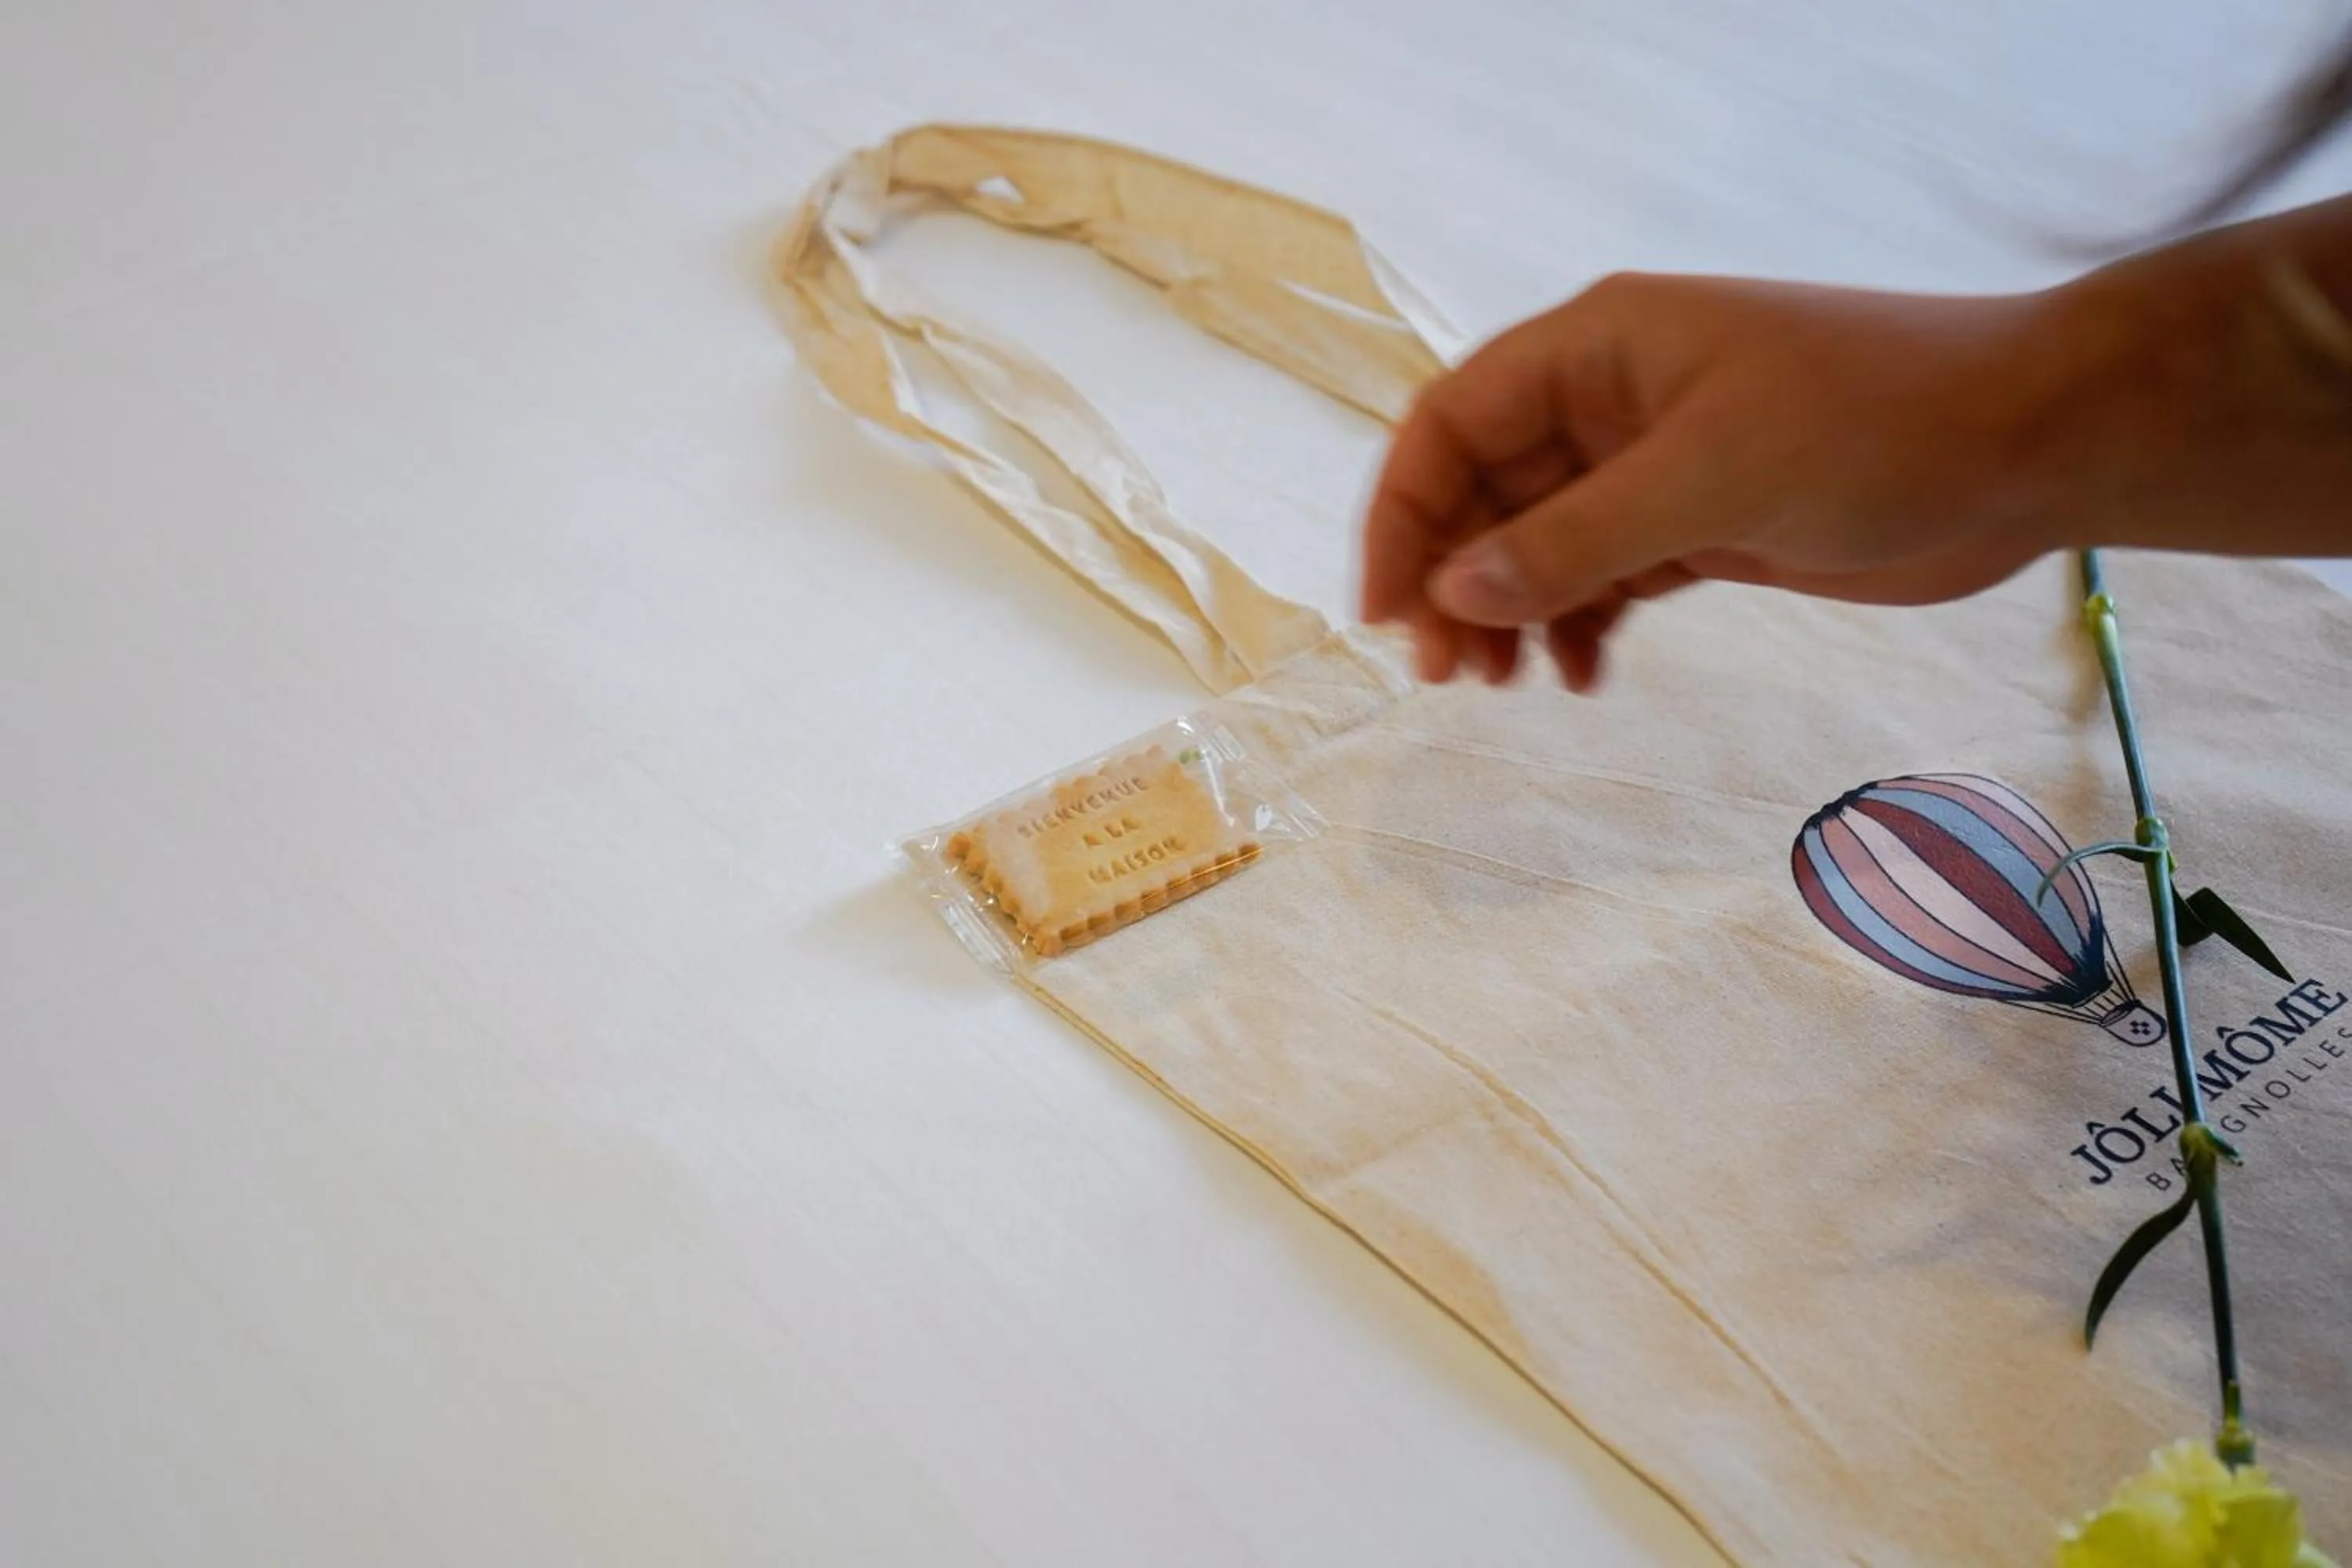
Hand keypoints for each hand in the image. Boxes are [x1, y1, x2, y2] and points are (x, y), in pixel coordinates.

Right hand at [1360, 273, 2110, 689]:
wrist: (2027, 444)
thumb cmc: (1872, 425)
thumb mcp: (1709, 479)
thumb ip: (1573, 541)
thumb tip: (1452, 595)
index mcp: (1597, 348)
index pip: (1452, 424)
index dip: (1404, 515)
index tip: (1386, 614)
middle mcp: (1611, 401)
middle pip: (1485, 492)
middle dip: (1455, 582)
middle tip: (1446, 678)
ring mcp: (1657, 464)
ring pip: (1539, 545)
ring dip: (1511, 614)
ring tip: (1509, 688)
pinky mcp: (1705, 524)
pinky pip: (1606, 578)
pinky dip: (1580, 626)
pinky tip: (1584, 678)